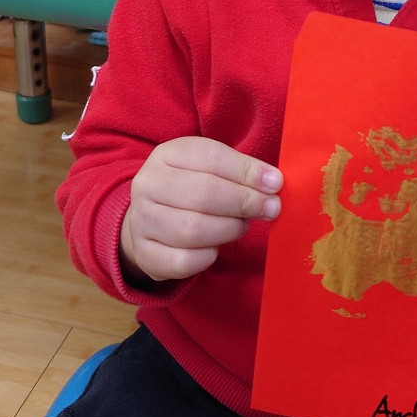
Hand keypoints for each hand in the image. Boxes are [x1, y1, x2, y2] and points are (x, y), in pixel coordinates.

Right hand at [120, 137, 282, 282]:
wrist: (149, 219)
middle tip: (269, 208)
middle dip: (244, 202)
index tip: (275, 183)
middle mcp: (148, 184)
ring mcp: (141, 220)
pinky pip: (184, 261)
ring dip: (229, 230)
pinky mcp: (145, 254)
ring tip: (241, 226)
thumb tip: (273, 183)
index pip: (211, 157)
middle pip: (203, 193)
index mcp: (167, 154)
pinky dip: (208, 257)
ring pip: (193, 229)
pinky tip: (215, 248)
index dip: (247, 171)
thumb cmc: (190, 188)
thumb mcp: (211, 168)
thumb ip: (240, 172)